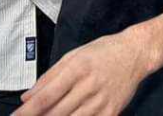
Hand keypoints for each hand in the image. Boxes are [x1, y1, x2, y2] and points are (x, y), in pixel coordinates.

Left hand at [16, 32, 148, 115]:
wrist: (135, 53)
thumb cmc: (102, 52)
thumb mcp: (73, 55)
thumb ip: (49, 76)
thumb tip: (27, 97)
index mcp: (77, 69)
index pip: (47, 96)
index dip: (28, 111)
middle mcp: (89, 85)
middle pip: (57, 113)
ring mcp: (102, 101)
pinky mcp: (112, 112)